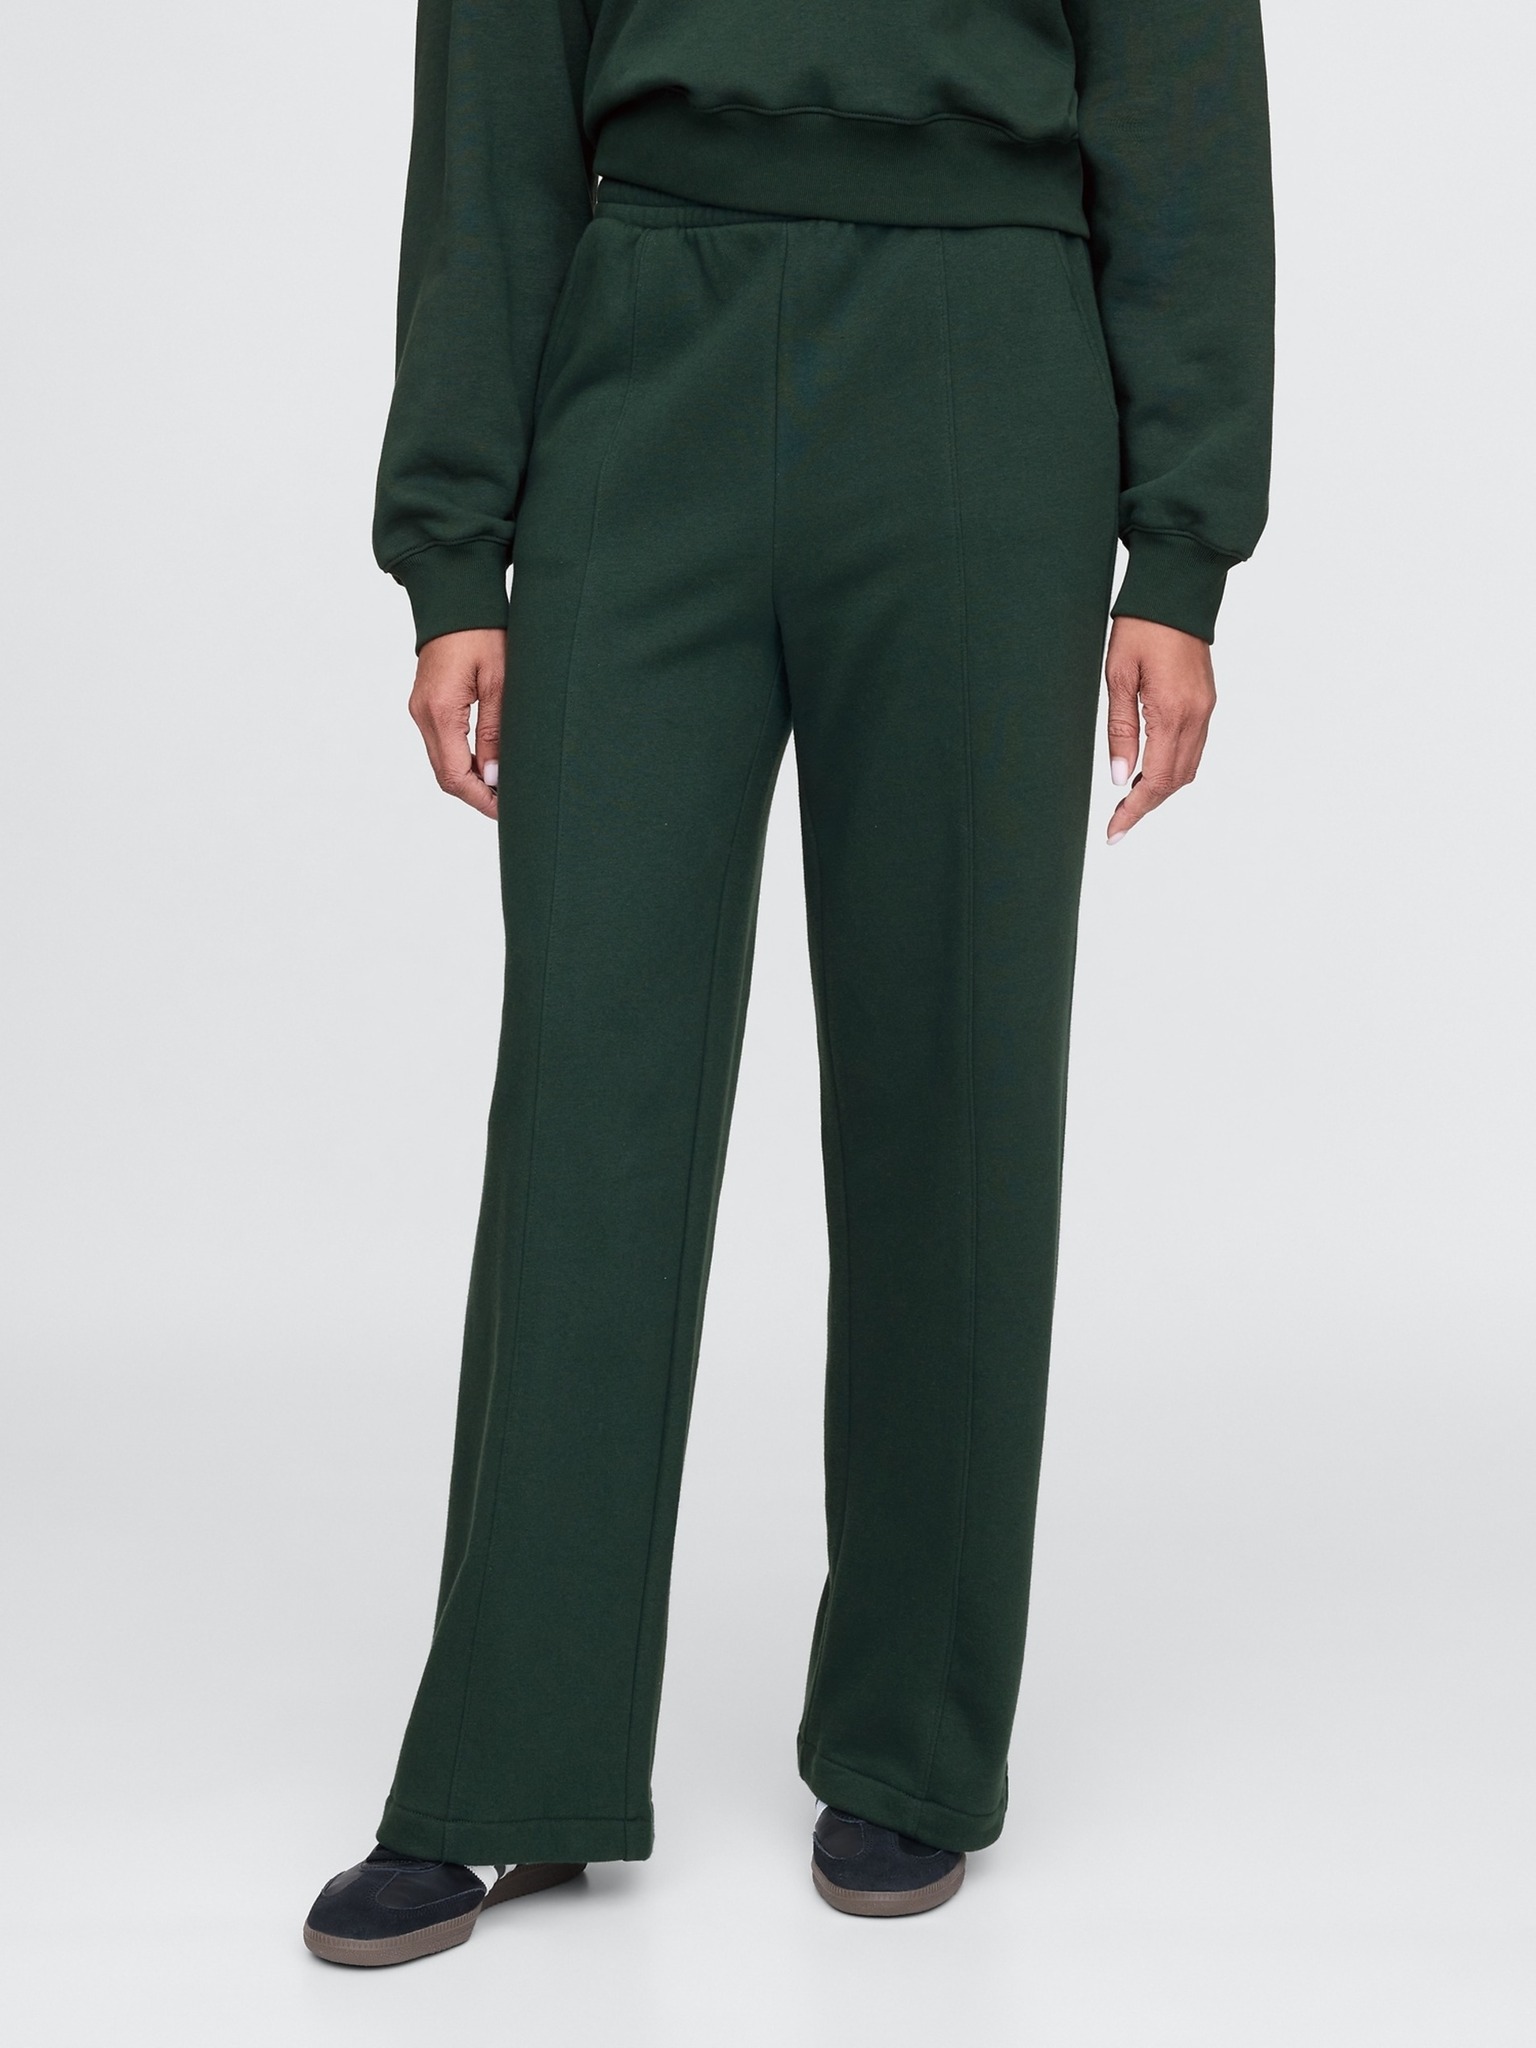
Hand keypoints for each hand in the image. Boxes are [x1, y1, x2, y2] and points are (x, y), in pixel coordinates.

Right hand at [408, 628, 503, 819]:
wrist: (456, 596)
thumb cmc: (482, 631)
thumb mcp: (500, 682)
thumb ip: (496, 732)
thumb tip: (496, 778)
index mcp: (439, 711)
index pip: (455, 776)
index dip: (482, 799)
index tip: (508, 810)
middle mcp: (422, 714)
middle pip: (446, 775)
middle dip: (478, 794)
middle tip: (512, 803)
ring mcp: (421, 709)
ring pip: (443, 762)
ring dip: (472, 778)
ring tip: (505, 785)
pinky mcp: (427, 703)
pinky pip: (442, 744)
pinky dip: (464, 760)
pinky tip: (490, 761)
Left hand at [1103, 616, 1215, 842]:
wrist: (1176, 591)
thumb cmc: (1141, 628)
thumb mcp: (1118, 678)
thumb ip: (1121, 731)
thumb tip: (1121, 778)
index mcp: (1173, 712)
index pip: (1156, 779)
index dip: (1134, 810)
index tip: (1114, 832)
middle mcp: (1197, 716)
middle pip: (1175, 781)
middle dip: (1146, 807)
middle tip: (1117, 825)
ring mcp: (1206, 709)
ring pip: (1188, 768)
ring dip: (1160, 790)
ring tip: (1129, 803)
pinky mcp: (1206, 701)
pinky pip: (1194, 749)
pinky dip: (1173, 769)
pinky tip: (1150, 771)